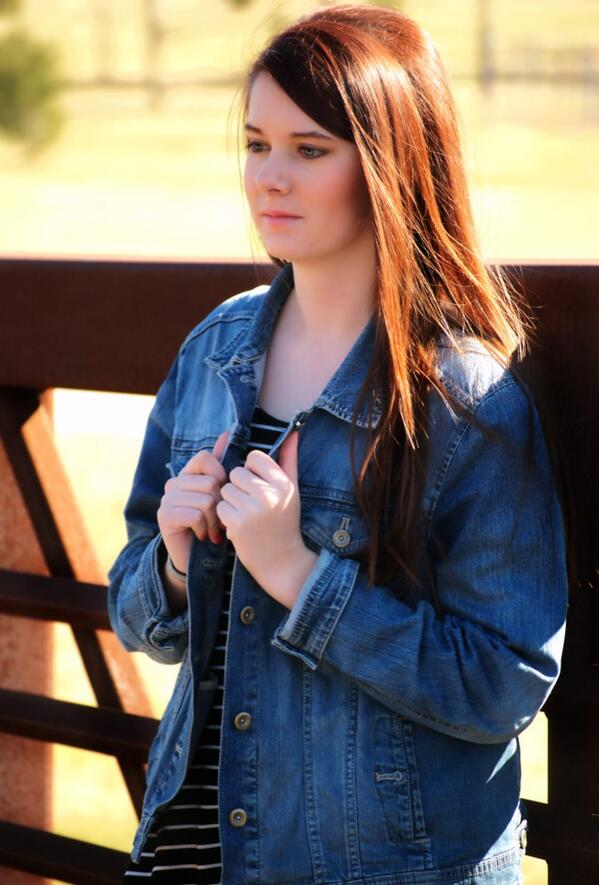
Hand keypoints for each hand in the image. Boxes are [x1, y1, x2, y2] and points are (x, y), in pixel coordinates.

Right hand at [157, 430, 228, 573]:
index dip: (220, 476)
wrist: (198, 558)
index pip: (206, 458)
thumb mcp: (220, 494)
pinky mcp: (164, 516)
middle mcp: (174, 483)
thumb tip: (227, 433)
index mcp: (187, 474)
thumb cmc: (213, 524)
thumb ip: (221, 464)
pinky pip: (195, 514)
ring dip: (214, 520)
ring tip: (211, 530)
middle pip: (209, 482)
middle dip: (220, 505)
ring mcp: (166, 499)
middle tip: (217, 520)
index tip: (222, 497)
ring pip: (205, 499)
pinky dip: (204, 528)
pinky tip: (201, 535)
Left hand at [216, 431, 317, 607]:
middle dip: (238, 487)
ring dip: (230, 501)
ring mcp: (253, 510)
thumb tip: (294, 432)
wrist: (282, 562)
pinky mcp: (238, 524)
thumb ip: (289, 460)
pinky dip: (225, 516)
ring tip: (244, 515)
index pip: (254, 457)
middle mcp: (270, 495)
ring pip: (226, 489)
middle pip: (236, 472)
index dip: (251, 470)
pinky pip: (220, 507)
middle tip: (249, 503)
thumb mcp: (291, 491)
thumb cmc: (285, 523)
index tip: (256, 486)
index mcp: (283, 484)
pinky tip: (238, 526)